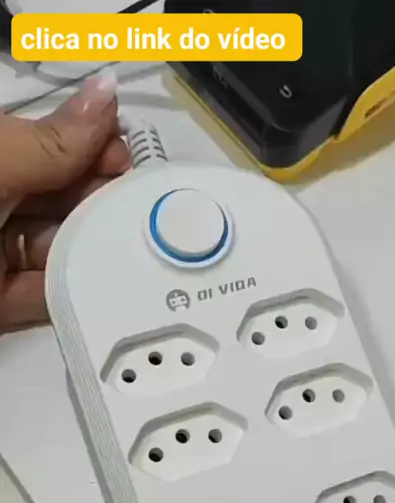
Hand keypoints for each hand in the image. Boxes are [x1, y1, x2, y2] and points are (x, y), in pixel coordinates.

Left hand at [0, 72, 129, 332]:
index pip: (55, 147)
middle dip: (100, 205)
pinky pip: (44, 298)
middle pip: (63, 200)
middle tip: (133, 214)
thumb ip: (49, 142)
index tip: (126, 162)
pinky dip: (69, 296)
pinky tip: (95, 287)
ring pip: (60, 251)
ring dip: (91, 253)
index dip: (94, 150)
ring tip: (120, 252)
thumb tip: (105, 95)